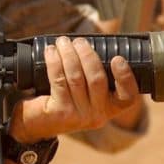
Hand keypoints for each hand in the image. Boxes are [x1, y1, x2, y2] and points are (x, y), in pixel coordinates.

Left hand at [9, 37, 138, 142]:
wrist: (36, 121)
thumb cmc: (64, 98)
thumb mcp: (84, 90)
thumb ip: (94, 73)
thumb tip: (92, 44)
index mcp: (109, 108)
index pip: (127, 98)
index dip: (126, 77)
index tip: (118, 58)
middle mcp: (97, 115)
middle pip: (97, 79)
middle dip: (87, 54)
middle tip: (78, 41)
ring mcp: (79, 115)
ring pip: (76, 77)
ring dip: (69, 54)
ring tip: (63, 42)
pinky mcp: (60, 112)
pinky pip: (59, 80)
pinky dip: (54, 61)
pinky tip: (51, 51)